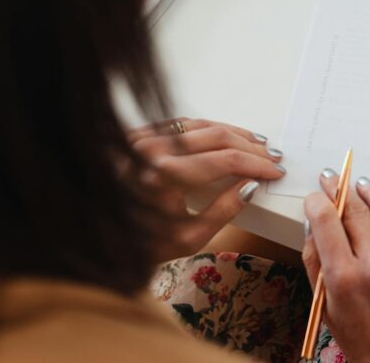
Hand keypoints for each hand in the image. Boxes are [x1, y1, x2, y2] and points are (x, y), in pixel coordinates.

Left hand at [128, 118, 285, 261]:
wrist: (94, 235)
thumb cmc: (139, 244)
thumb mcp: (187, 238)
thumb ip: (223, 211)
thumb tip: (251, 185)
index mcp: (163, 175)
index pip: (226, 159)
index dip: (256, 165)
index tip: (275, 172)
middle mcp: (152, 148)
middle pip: (217, 136)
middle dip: (250, 146)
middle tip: (272, 157)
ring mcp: (142, 137)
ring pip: (200, 124)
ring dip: (233, 133)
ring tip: (256, 143)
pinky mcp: (137, 134)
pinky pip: (181, 124)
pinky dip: (208, 128)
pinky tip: (225, 135)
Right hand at [302, 172, 369, 362]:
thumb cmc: (362, 341)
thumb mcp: (325, 306)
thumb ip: (316, 263)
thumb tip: (313, 226)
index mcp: (345, 278)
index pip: (327, 221)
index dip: (317, 202)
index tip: (315, 196)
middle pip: (356, 211)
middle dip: (340, 190)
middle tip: (333, 178)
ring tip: (362, 183)